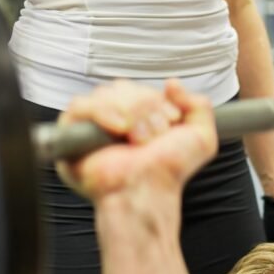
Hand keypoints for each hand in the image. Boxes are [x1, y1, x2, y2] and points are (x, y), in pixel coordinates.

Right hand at [57, 79, 217, 200]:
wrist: (149, 190)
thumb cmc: (170, 172)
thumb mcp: (201, 138)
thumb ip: (199, 105)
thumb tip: (172, 83)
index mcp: (137, 119)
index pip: (139, 89)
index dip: (156, 100)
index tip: (170, 123)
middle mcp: (113, 120)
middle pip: (122, 87)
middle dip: (145, 107)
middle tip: (154, 136)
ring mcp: (91, 127)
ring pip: (105, 93)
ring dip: (130, 113)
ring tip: (138, 139)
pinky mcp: (71, 134)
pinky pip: (80, 106)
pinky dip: (102, 112)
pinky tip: (120, 129)